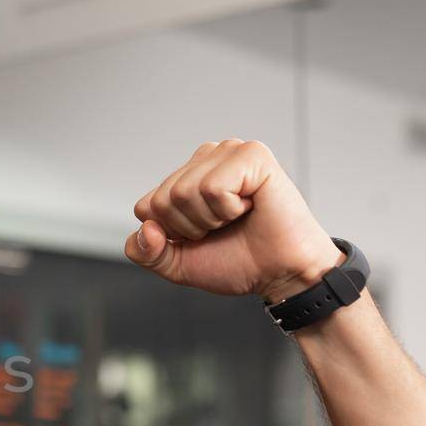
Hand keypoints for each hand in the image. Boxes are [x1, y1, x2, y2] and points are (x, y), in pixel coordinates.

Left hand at [123, 140, 343, 303]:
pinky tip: (249, 206)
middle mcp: (206, 157)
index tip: (204, 236)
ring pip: (184, 192)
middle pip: (162, 200)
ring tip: (237, 217)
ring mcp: (229, 152)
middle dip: (191, 228)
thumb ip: (146, 252)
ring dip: (211, 219)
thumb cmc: (237, 261)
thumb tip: (145, 230)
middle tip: (224, 227)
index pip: (145, 207)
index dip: (172, 235)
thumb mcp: (177, 264)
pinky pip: (213, 188)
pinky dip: (228, 209)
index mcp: (185, 176)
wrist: (280, 273)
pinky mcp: (252, 154)